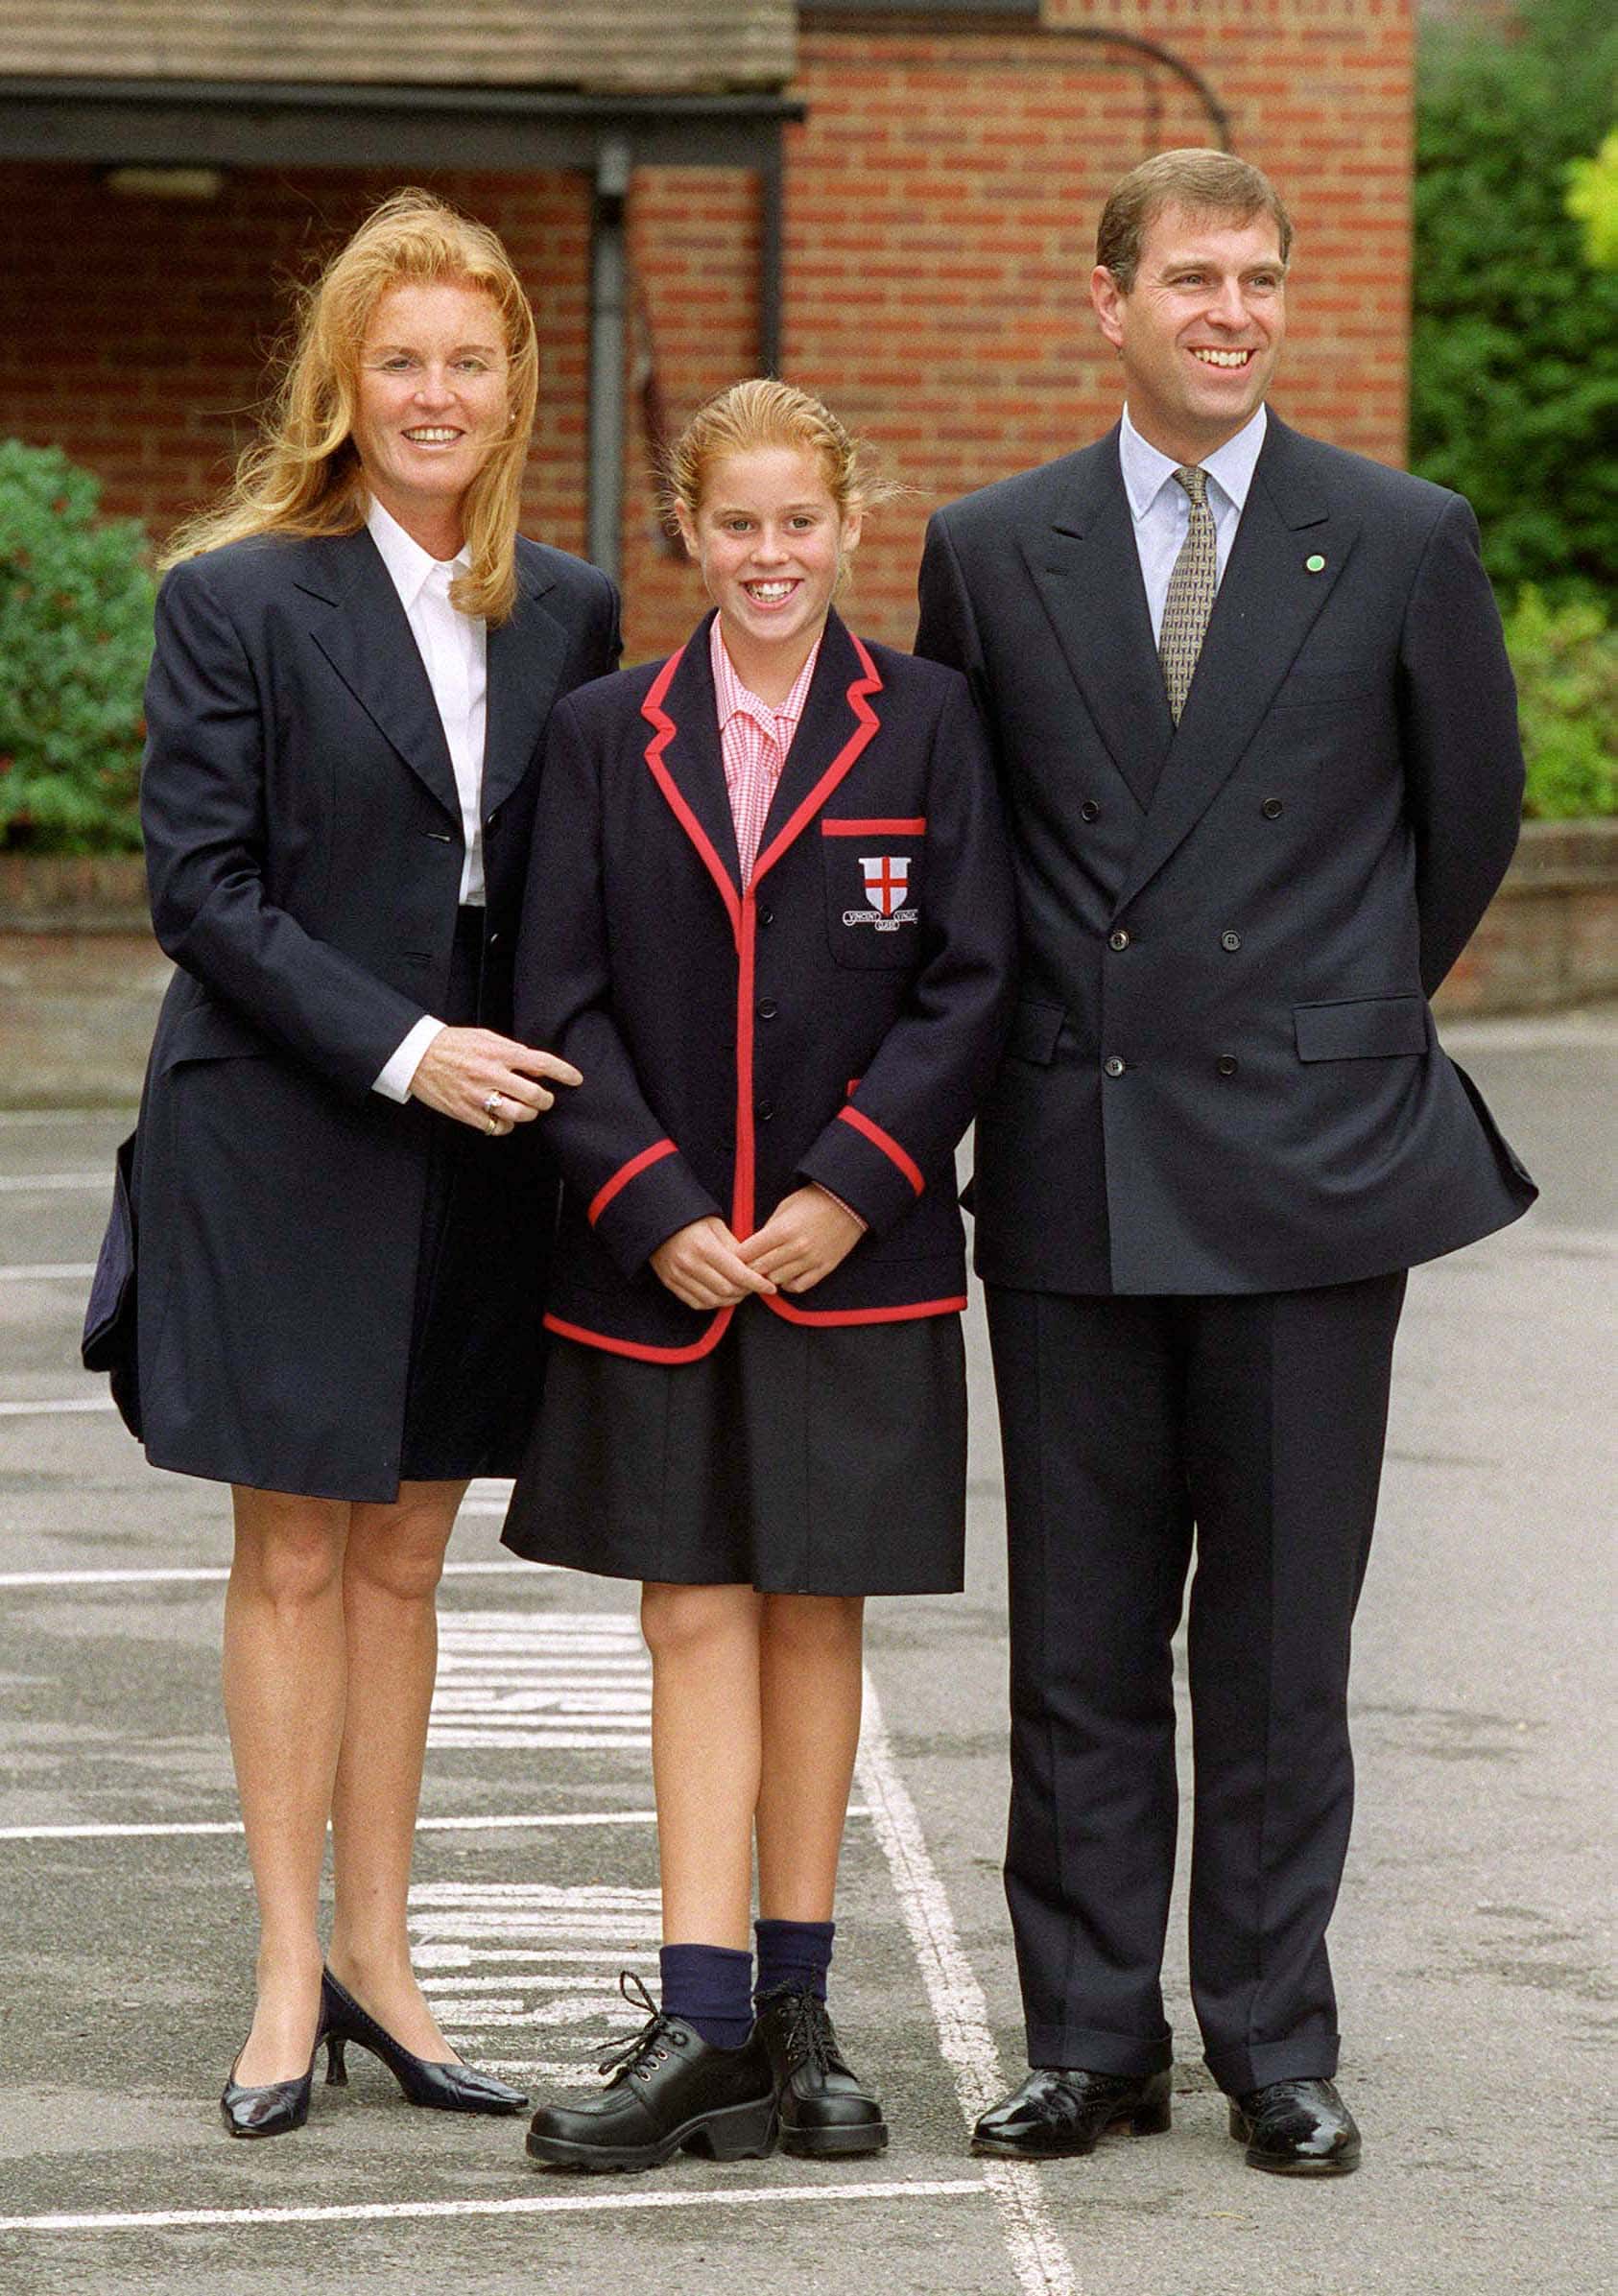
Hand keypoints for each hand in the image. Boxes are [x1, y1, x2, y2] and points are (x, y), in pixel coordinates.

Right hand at [408, 1026, 581, 1134]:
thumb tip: (537, 1068)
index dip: (563, 1072)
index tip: (576, 1079)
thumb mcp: (485, 1038)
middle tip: (545, 1100)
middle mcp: (490, 1074)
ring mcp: (478, 1096)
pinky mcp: (466, 1112)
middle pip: (534, 1095)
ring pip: (519, 1115)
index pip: (540, 1063)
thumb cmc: (454, 1045)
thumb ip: (512, 1051)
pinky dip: (506, 1125)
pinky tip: (503, 1116)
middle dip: (546, 1100)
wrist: (417, 1056)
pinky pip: (497, 1127)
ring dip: (529, 1114)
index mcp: (498, 1052)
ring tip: (526, 1109)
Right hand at [651, 1217, 778, 1309]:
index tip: (770, 1287)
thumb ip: (735, 1247)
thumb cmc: (690, 1219)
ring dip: (731, 1300)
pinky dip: (713, 1303)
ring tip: (740, 1291)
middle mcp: (690, 1264)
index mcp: (704, 1247)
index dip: (757, 1283)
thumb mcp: (716, 1225)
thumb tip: (753, 1265)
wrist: (656, 1219)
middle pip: (726, 1290)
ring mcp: (678, 1276)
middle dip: (746, 1291)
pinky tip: (721, 1295)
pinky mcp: (670, 1282)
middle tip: (754, 1286)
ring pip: (712, 1300)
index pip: (738, 1274)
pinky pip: (696, 1303)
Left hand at [737, 1185, 864, 1293]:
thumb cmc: (814, 1200)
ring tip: (768, 1269)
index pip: (748, 1252)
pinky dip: (788, 1284)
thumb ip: (768, 1229)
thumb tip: (752, 1247)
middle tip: (748, 1265)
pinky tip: (785, 1276)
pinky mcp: (824, 1268)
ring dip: (769, 1276)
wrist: (848, 1202)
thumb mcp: (785, 1208)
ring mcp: (811, 1260)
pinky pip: (799, 1286)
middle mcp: (795, 1248)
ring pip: (776, 1281)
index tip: (735, 1256)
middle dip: (750, 1268)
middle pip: (759, 1269)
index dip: (738, 1256)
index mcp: (782, 1230)